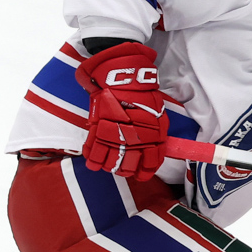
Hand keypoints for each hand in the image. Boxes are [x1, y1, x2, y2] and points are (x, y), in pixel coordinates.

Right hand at [75, 42, 168, 178]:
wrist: (123, 79)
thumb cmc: (142, 96)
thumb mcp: (157, 116)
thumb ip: (156, 135)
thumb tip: (155, 149)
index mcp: (153, 140)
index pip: (150, 165)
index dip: (144, 171)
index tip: (139, 173)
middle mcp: (135, 142)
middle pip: (128, 167)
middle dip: (125, 169)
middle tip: (121, 166)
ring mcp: (116, 137)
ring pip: (111, 163)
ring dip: (109, 166)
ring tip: (108, 164)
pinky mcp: (99, 130)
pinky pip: (94, 152)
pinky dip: (93, 159)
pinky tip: (93, 162)